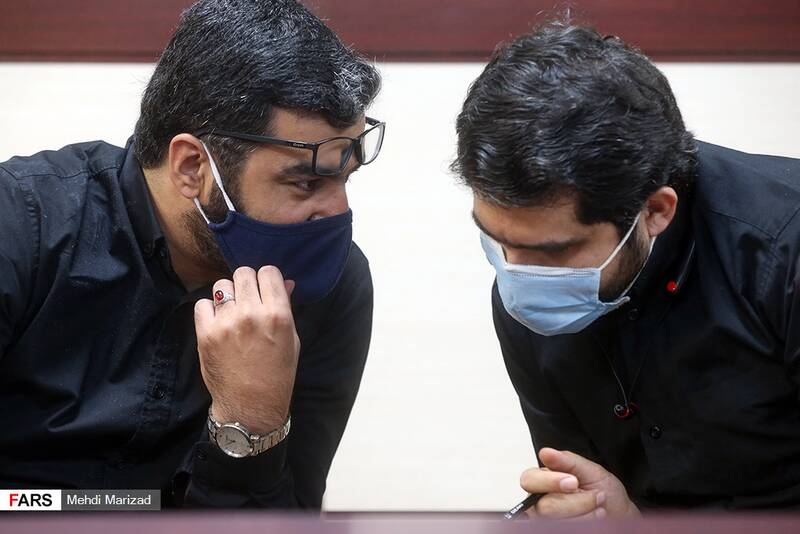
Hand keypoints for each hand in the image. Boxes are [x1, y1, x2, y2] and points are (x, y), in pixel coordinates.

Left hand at [194, 266, 299, 433]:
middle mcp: (252, 314)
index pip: (268, 272)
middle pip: (243, 273)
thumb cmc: (277, 374)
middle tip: (248, 300)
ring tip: (232, 312)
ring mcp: (226, 323)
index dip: (267, 279)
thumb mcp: (291, 340)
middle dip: (247, 284)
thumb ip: (285, 308)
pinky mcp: (206, 333)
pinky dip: (209, 310)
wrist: (251, 405)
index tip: (265, 289)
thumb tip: (285, 282)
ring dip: (228, 295)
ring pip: (222, 285)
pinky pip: (201, 304)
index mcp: (278, 315)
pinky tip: (218, 323)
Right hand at [519, 448, 639, 518]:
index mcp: (544, 480)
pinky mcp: (556, 529)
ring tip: (598, 508)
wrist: (620, 515)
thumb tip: (545, 452)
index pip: (529, 480)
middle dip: (576, 503)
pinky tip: (593, 520)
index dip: (549, 481)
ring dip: (584, 515)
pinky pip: (563, 529)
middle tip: (595, 497)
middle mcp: (541, 501)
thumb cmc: (605, 491)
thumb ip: (567, 461)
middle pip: (545, 506)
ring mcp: (548, 520)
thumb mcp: (591, 471)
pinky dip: (584, 524)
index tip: (573, 481)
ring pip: (556, 521)